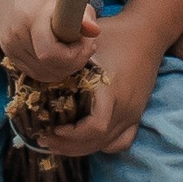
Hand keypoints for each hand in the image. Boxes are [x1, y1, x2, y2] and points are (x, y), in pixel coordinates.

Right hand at [0, 0, 95, 89]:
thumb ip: (84, 13)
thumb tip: (94, 31)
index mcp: (31, 18)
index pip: (52, 54)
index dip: (75, 53)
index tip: (86, 38)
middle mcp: (16, 36)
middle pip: (51, 68)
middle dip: (75, 61)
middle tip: (85, 42)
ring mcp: (9, 47)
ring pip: (45, 74)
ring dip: (65, 66)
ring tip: (73, 45)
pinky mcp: (9, 54)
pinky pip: (37, 72)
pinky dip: (53, 67)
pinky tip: (61, 50)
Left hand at [25, 19, 166, 159]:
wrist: (147, 33)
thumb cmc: (114, 35)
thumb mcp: (85, 46)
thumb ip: (65, 64)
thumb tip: (35, 80)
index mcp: (111, 91)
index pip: (94, 127)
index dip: (71, 135)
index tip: (51, 128)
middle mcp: (125, 108)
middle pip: (97, 141)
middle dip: (68, 145)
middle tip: (44, 138)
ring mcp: (133, 113)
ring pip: (107, 144)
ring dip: (82, 148)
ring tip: (59, 142)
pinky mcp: (137, 114)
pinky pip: (121, 141)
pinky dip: (102, 145)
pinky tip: (86, 140)